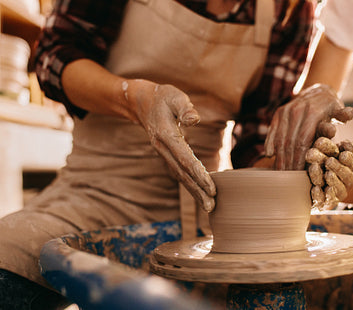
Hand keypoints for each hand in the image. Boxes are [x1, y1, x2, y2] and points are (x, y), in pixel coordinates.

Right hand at [131, 81, 215, 211]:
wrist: (140, 102)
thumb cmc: (162, 97)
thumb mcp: (175, 96)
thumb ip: (185, 108)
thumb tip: (194, 119)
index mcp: (165, 134)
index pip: (184, 158)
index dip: (198, 174)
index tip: (212, 187)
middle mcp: (162, 148)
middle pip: (182, 173)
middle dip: (197, 190)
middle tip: (212, 206)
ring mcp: (163, 153)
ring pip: (180, 176)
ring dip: (194, 191)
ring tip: (208, 206)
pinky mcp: (166, 154)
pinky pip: (178, 172)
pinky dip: (189, 183)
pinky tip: (200, 193)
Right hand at [264, 84, 352, 169]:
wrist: (317, 90)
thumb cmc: (331, 107)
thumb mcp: (340, 109)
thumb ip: (344, 115)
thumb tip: (349, 114)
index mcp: (312, 112)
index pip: (302, 141)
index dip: (299, 159)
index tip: (299, 174)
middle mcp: (296, 111)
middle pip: (290, 142)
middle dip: (288, 162)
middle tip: (288, 177)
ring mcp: (285, 112)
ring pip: (280, 138)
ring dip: (279, 156)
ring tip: (280, 171)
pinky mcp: (278, 114)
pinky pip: (272, 131)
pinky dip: (270, 144)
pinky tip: (270, 157)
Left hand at [305, 138, 352, 208]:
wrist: (318, 183)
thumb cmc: (322, 158)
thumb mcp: (327, 150)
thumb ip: (332, 146)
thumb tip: (345, 143)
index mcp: (350, 167)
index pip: (352, 163)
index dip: (349, 159)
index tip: (343, 154)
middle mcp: (347, 181)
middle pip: (346, 175)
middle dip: (338, 168)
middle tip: (328, 161)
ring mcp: (337, 193)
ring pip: (337, 189)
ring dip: (332, 181)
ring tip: (326, 174)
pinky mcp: (326, 203)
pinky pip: (324, 201)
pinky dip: (320, 195)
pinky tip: (314, 189)